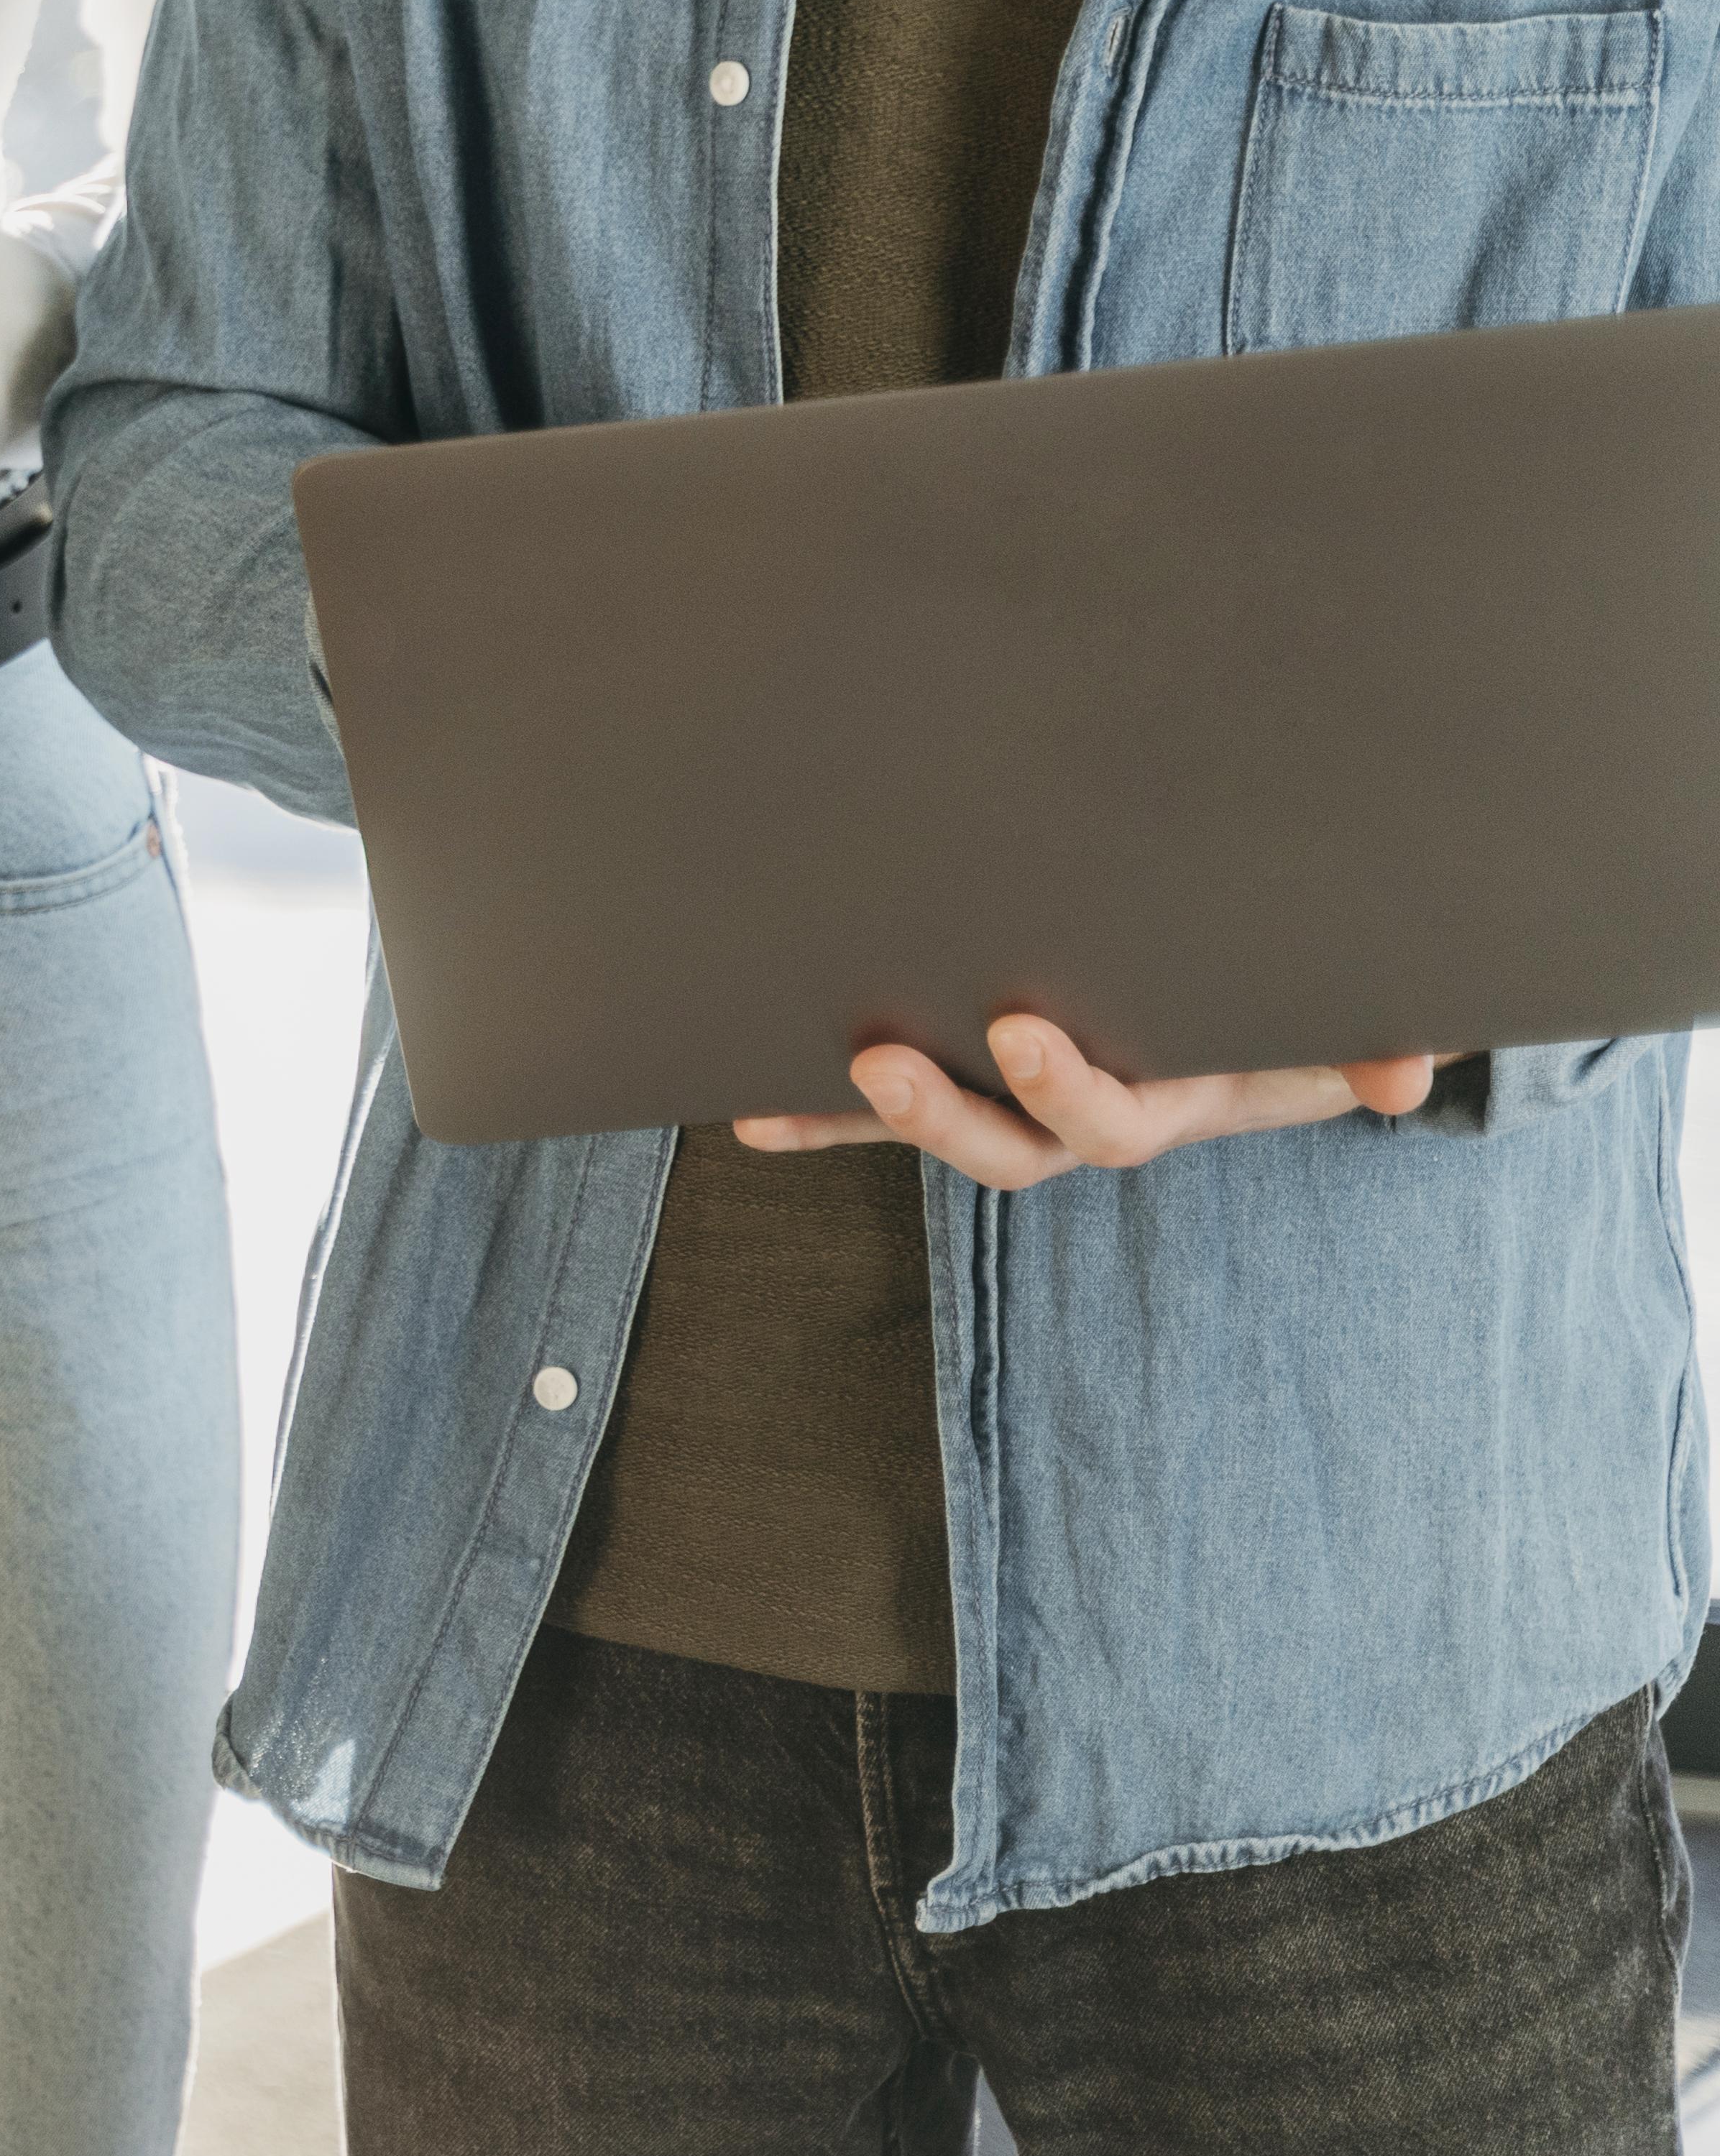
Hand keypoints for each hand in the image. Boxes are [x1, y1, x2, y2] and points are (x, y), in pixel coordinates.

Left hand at [731, 1013, 1446, 1192]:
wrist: (1265, 1010)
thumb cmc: (1295, 1011)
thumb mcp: (1338, 1026)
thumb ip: (1371, 1044)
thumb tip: (1407, 1072)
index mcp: (1162, 1103)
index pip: (1106, 1121)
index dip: (1062, 1089)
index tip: (1019, 1034)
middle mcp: (1076, 1119)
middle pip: (1001, 1145)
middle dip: (939, 1115)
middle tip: (879, 1063)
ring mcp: (1014, 1106)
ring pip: (932, 1129)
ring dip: (852, 1120)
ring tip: (771, 1103)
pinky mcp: (965, 1082)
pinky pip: (878, 1112)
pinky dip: (817, 1117)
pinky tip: (748, 1113)